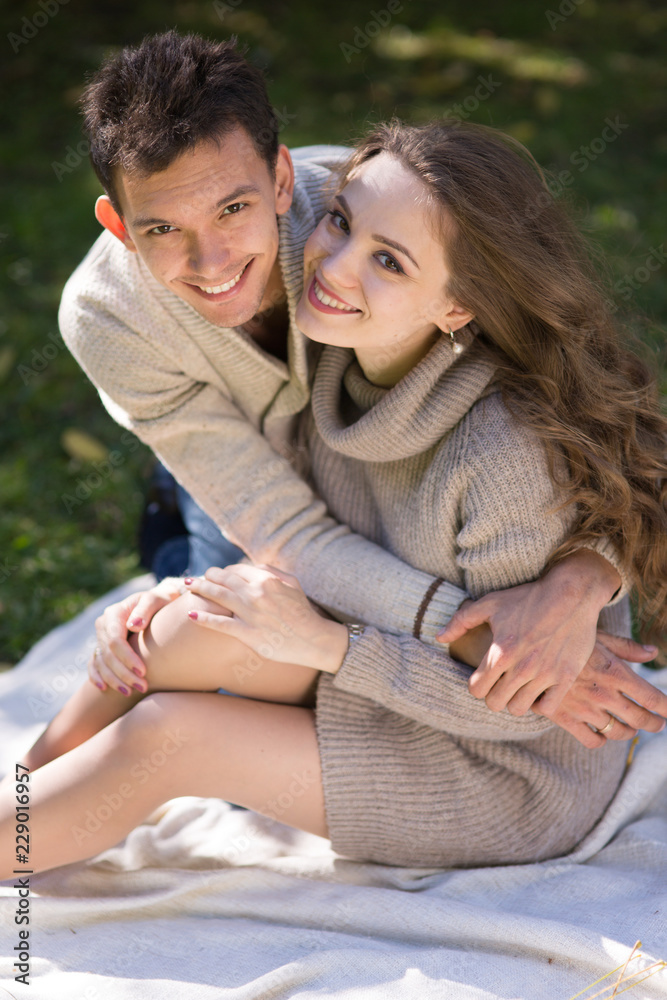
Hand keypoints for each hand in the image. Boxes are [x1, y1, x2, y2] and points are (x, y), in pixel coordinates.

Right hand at [89, 578, 183, 693]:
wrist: (156, 603)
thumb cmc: (159, 601)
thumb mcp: (155, 600)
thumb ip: (145, 609)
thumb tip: (133, 626)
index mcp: (114, 613)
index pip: (115, 640)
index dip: (127, 657)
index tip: (143, 671)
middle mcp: (103, 625)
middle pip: (108, 654)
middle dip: (123, 673)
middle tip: (142, 687)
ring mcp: (100, 636)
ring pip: (101, 662)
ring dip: (113, 680)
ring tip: (129, 692)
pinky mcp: (101, 646)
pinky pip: (94, 663)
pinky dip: (96, 676)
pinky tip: (104, 688)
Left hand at [185, 564, 348, 672]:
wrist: (312, 639)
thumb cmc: (302, 611)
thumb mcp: (292, 583)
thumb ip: (272, 571)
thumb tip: (251, 566)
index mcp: (267, 580)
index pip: (237, 570)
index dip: (224, 571)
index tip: (217, 575)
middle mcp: (257, 594)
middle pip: (223, 580)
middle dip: (207, 577)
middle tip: (196, 579)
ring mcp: (252, 614)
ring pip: (219, 597)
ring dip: (200, 590)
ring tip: (188, 587)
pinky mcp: (249, 634)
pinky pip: (221, 624)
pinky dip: (204, 618)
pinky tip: (191, 615)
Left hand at [437, 551, 634, 714]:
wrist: (571, 593)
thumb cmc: (527, 597)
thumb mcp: (490, 603)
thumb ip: (461, 621)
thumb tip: (439, 637)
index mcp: (500, 652)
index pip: (476, 689)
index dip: (476, 685)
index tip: (483, 678)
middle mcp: (521, 667)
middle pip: (495, 703)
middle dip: (493, 695)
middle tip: (499, 684)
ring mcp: (545, 674)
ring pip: (519, 708)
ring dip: (515, 700)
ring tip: (517, 688)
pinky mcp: (567, 677)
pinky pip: (548, 709)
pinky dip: (540, 704)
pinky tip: (538, 690)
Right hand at [533, 632, 666, 748]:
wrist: (526, 650)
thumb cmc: (564, 637)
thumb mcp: (597, 636)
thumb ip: (627, 647)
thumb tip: (652, 652)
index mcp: (614, 671)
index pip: (652, 698)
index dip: (666, 708)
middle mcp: (603, 693)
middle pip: (641, 719)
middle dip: (654, 723)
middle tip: (657, 723)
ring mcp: (585, 708)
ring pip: (619, 732)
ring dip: (629, 732)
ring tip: (631, 727)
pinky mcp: (566, 719)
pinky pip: (593, 740)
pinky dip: (602, 739)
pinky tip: (602, 732)